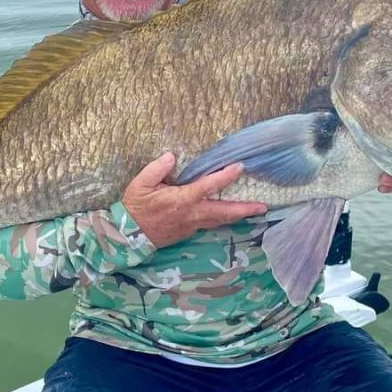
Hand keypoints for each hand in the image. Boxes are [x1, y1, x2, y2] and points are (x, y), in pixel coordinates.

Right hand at [122, 153, 266, 247]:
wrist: (129, 235)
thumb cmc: (135, 207)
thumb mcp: (140, 184)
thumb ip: (157, 169)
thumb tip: (171, 157)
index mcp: (182, 199)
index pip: (208, 186)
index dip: (225, 177)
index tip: (239, 167)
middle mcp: (192, 213)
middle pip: (223, 211)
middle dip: (244, 209)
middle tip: (262, 207)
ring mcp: (192, 224)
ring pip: (220, 220)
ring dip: (238, 215)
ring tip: (255, 211)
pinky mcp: (189, 231)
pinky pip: (211, 224)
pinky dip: (224, 219)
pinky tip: (231, 215)